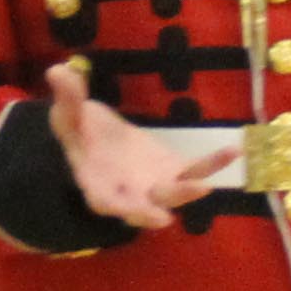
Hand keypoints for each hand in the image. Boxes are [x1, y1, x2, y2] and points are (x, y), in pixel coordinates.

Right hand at [47, 61, 229, 232]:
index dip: (110, 205)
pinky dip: (213, 164)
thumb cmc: (80, 133)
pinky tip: (233, 151)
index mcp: (97, 185)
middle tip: (162, 219)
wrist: (101, 139)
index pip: (102, 200)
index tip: (113, 207)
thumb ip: (68, 99)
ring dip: (189, 191)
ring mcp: (154, 186)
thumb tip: (58, 71)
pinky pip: (196, 171)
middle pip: (140, 208)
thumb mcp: (68, 114)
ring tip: (206, 185)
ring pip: (173, 194)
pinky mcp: (174, 172)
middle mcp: (128, 194)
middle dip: (149, 214)